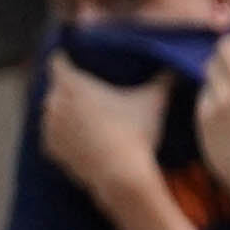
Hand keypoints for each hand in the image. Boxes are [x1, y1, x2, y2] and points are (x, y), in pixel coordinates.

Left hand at [37, 58, 172, 199]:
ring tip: (84, 111)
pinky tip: (79, 134)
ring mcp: (49, 127)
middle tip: (87, 86)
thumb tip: (180, 65)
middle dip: (68, 86)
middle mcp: (53, 103)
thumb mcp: (154, 100)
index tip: (73, 56)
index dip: (65, 57)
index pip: (57, 62)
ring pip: (52, 112)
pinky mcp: (49, 149)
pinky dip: (63, 133)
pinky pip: (53, 134)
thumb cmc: (136, 132)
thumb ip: (166, 78)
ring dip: (64, 110)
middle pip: (56, 87)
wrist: (121, 174)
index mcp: (72, 84)